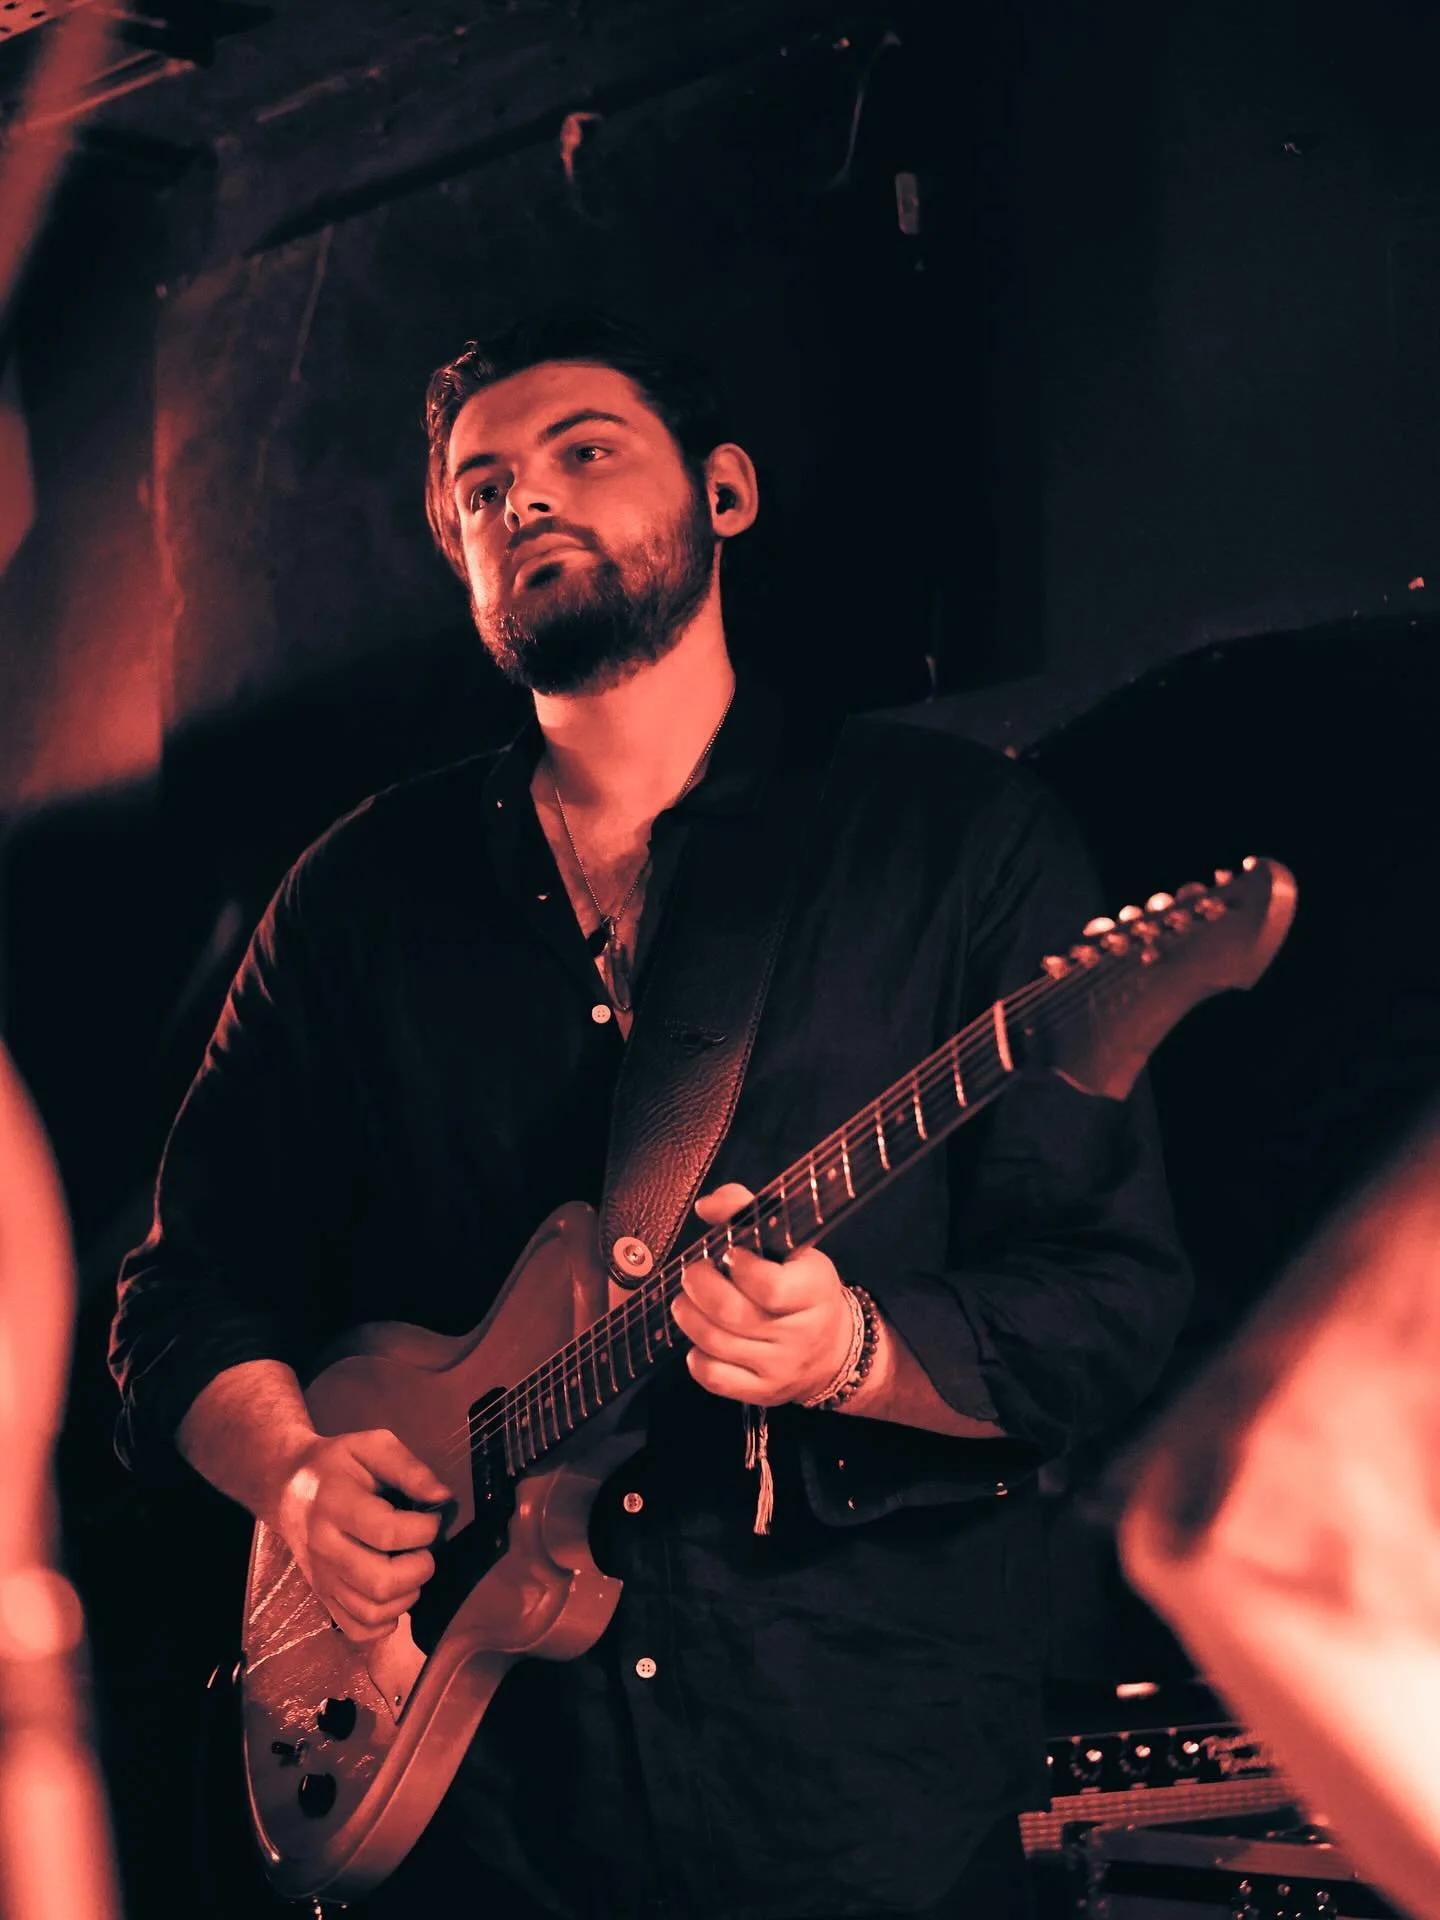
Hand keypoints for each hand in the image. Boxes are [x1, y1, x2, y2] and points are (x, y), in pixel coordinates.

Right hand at [272, 1428, 450, 1644]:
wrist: (287, 1487)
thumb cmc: (337, 1463)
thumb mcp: (372, 1446)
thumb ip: (410, 1469)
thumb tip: (443, 1499)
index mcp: (336, 1503)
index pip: (388, 1532)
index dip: (425, 1529)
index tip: (432, 1517)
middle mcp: (325, 1547)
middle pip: (381, 1582)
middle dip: (420, 1568)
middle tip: (424, 1548)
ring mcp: (322, 1578)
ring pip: (372, 1612)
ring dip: (407, 1596)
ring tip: (410, 1568)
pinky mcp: (323, 1597)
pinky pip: (357, 1630)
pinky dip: (385, 1622)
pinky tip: (394, 1595)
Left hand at [673, 1183, 854, 1406]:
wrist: (833, 1349)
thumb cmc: (802, 1287)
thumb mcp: (789, 1245)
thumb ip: (746, 1211)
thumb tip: (706, 1206)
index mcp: (813, 1290)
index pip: (770, 1286)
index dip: (739, 1267)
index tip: (730, 1252)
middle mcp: (800, 1333)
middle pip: (733, 1314)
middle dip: (700, 1287)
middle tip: (693, 1273)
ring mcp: (781, 1367)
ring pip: (716, 1344)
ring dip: (689, 1316)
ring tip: (689, 1300)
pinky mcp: (763, 1392)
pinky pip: (715, 1378)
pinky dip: (696, 1357)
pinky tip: (701, 1339)